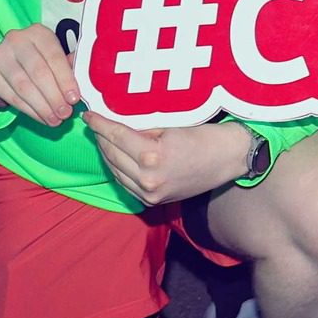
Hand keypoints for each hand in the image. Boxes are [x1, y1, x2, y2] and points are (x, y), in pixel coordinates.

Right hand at [0, 25, 79, 126]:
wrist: (3, 67)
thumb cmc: (38, 62)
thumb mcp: (53, 58)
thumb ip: (68, 67)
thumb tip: (83, 83)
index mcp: (38, 33)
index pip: (54, 57)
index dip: (66, 80)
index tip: (74, 99)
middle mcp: (16, 40)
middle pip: (39, 72)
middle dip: (54, 96)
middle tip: (65, 114)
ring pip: (24, 87)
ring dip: (42, 107)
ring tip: (55, 120)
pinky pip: (11, 97)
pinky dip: (28, 110)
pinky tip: (40, 117)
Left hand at [84, 112, 248, 206]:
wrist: (229, 159)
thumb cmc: (205, 136)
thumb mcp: (172, 125)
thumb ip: (143, 127)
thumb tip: (119, 121)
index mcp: (152, 156)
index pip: (116, 136)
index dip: (100, 124)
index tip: (88, 115)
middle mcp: (147, 178)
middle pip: (111, 154)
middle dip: (101, 138)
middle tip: (96, 124)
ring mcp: (149, 193)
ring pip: (115, 170)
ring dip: (107, 154)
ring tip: (104, 139)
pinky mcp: (152, 201)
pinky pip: (125, 183)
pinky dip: (118, 169)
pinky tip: (117, 157)